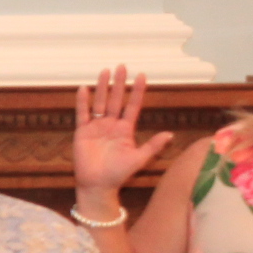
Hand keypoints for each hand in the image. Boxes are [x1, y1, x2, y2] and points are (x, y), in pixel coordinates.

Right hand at [71, 66, 171, 212]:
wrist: (98, 186)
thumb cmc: (118, 175)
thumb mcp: (138, 159)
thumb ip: (152, 146)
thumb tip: (170, 134)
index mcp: (125, 130)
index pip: (133, 106)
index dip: (137, 91)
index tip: (141, 76)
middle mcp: (111, 125)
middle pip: (116, 99)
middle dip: (119, 83)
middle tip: (122, 66)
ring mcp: (97, 127)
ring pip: (100, 102)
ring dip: (103, 87)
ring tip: (105, 71)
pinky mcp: (83, 132)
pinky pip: (82, 113)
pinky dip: (82, 102)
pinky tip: (84, 89)